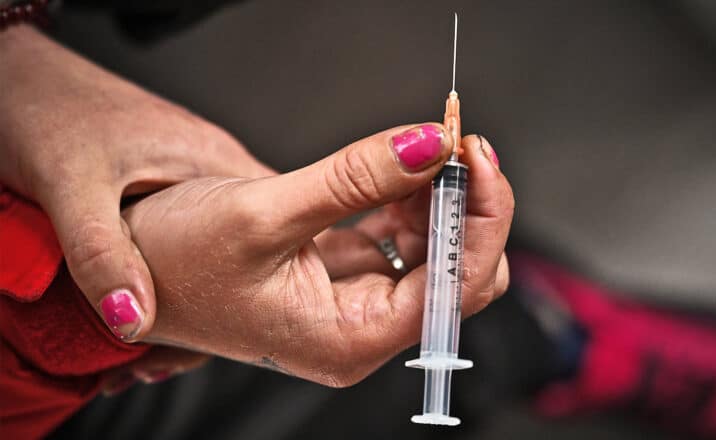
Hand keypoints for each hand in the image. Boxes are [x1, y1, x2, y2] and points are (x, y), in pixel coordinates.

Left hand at [0, 25, 273, 341]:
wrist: (18, 75)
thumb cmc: (46, 110)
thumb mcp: (70, 184)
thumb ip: (101, 253)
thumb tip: (133, 320)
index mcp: (214, 162)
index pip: (281, 226)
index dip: (280, 279)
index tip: (254, 327)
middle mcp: (214, 167)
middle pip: (256, 241)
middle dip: (239, 295)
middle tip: (194, 347)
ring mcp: (194, 173)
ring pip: (225, 241)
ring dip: (206, 285)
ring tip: (170, 335)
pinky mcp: (170, 179)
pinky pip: (196, 233)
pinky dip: (184, 268)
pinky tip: (153, 293)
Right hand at [122, 124, 513, 386]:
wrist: (128, 264)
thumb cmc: (171, 262)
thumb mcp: (262, 213)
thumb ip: (354, 179)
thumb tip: (427, 146)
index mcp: (348, 340)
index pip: (454, 287)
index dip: (481, 218)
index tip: (473, 154)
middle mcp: (360, 328)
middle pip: (459, 274)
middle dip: (469, 206)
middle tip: (456, 143)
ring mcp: (356, 299)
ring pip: (437, 253)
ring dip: (442, 198)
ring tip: (427, 146)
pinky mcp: (345, 270)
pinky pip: (402, 238)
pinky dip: (412, 199)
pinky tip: (402, 169)